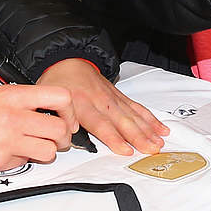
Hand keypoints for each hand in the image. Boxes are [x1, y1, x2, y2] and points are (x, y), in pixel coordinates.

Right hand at [0, 84, 75, 170]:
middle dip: (63, 136)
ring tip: (35, 145)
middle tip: (57, 136)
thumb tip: (51, 110)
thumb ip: (25, 100)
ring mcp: (7, 141)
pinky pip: (24, 163)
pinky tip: (9, 150)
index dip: (70, 110)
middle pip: (60, 129)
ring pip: (49, 152)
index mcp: (14, 96)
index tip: (67, 117)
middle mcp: (14, 118)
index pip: (60, 98)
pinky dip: (21, 159)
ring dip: (46, 150)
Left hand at [36, 58, 167, 155]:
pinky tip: (160, 129)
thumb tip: (66, 140)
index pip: (100, 124)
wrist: (66, 60)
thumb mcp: (49, 101)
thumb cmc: (57, 84)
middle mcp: (100, 101)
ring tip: (159, 143)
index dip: (114, 138)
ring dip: (147, 130)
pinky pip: (137, 108)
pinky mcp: (119, 96)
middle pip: (122, 121)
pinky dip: (149, 118)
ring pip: (133, 115)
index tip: (126, 150)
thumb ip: (59, 120)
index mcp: (81, 104)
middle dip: (138, 136)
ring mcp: (112, 97)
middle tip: (151, 150)